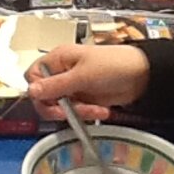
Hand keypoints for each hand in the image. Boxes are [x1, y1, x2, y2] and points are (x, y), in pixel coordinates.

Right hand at [25, 44, 149, 121]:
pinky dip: (85, 114)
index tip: (51, 100)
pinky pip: (74, 111)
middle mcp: (62, 72)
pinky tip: (99, 111)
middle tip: (70, 111)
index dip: (39, 91)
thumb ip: (56, 85)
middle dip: (58, 106)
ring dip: (76, 112)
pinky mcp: (83, 98)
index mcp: (58, 59)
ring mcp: (73, 86)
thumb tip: (31, 91)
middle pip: (44, 95)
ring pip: (60, 106)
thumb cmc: (115, 64)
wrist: (142, 75)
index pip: (33, 76)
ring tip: (94, 110)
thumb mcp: (83, 75)